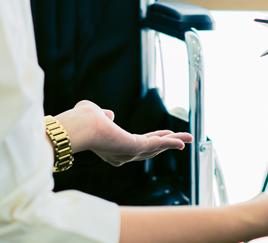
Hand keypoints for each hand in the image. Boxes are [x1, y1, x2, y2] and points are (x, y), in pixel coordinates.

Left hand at [54, 100, 191, 166]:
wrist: (78, 127)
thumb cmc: (81, 121)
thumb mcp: (94, 113)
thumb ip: (103, 115)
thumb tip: (110, 115)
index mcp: (114, 148)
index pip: (138, 144)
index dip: (153, 139)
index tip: (164, 135)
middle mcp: (123, 155)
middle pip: (152, 149)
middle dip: (168, 143)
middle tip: (184, 141)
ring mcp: (129, 153)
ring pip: (157, 147)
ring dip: (173, 142)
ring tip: (189, 138)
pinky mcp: (134, 148)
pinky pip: (157, 144)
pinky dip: (171, 142)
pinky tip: (182, 141)